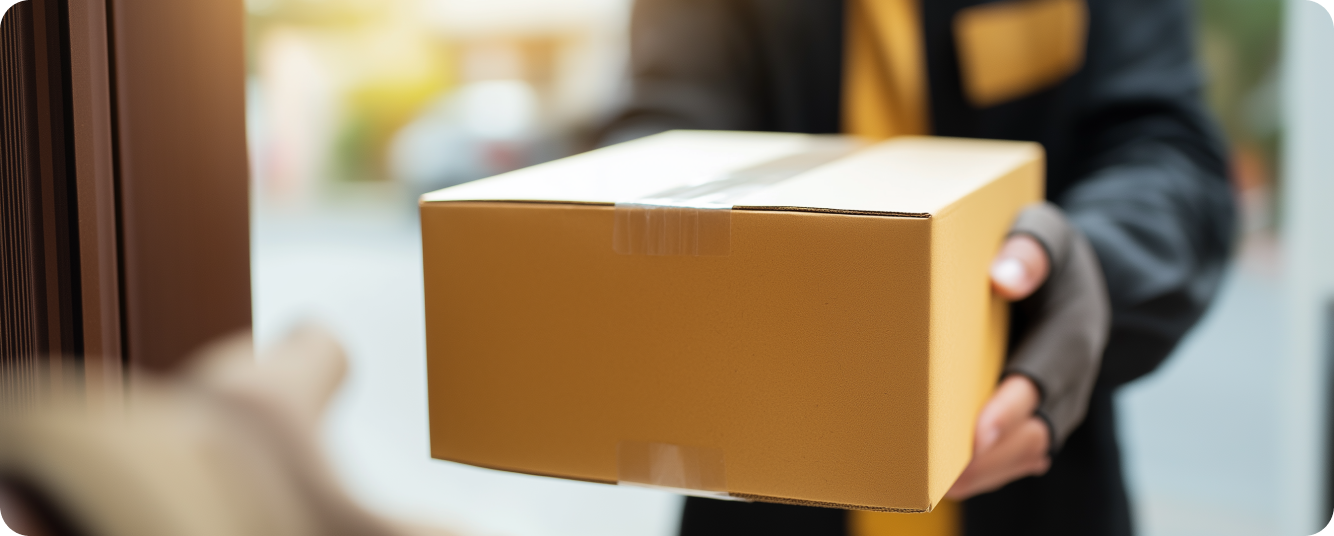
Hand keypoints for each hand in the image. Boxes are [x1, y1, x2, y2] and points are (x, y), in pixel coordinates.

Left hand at [945, 234, 1052, 499]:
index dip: (1011, 408)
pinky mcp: (1044, 417)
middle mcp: (1075, 377)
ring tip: (938, 488)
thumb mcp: (1044, 232)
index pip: (1043, 377)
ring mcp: (1063, 403)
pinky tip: (951, 483)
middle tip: (943, 478)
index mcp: (1073, 331)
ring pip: (1031, 451)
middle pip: (1038, 430)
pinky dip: (991, 471)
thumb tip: (1005, 276)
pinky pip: (1022, 454)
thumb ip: (1030, 248)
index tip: (977, 432)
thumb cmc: (1045, 250)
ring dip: (988, 473)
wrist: (1073, 276)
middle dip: (992, 457)